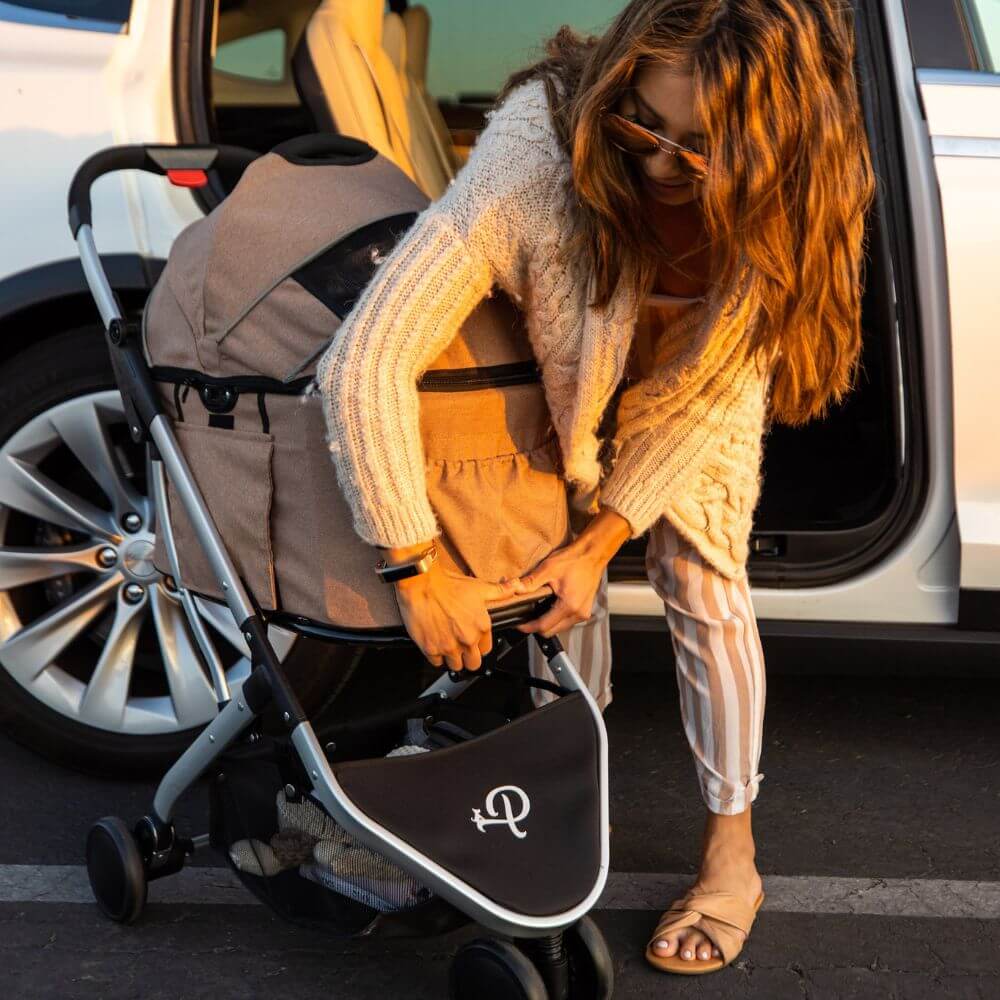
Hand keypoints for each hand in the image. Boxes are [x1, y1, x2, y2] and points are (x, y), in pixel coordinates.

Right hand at [392, 559, 520, 671]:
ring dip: (452, 658)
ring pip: (455, 666)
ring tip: (446, 644)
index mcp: (481, 627)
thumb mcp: (479, 587)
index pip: (486, 650)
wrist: (422, 583)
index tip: (471, 640)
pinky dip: (435, 656)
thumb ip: (500, 591)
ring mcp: (448, 646)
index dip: (478, 645)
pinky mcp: (431, 649)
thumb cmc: (448, 585)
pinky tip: (434, 643)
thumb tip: (516, 587)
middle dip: (467, 657)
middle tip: (459, 646)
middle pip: (473, 664)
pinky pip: (436, 662)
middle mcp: (467, 639)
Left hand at [511, 506, 631, 637]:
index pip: (544, 626)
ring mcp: (584, 612)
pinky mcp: (585, 609)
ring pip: (560, 628)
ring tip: (538, 609)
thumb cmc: (574, 560)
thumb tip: (516, 589)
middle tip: (526, 616)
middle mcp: (578, 613)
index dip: (528, 627)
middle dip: (537, 626)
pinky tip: (551, 605)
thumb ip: (531, 581)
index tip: (519, 624)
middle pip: (552, 631)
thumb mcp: (548, 568)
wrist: (592, 554)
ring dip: (548, 622)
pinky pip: (567, 621)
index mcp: (569, 606)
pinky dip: (557, 617)